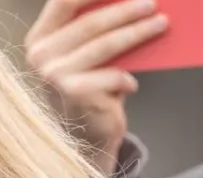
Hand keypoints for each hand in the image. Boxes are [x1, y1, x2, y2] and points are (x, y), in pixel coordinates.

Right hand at [24, 0, 167, 174]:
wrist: (83, 139)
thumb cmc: (89, 90)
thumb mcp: (85, 56)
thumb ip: (96, 32)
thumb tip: (135, 4)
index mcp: (40, 38)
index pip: (64, 1)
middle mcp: (41, 55)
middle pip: (92, 22)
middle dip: (126, 10)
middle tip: (152, 4)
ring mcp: (54, 75)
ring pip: (107, 44)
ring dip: (138, 32)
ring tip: (161, 24)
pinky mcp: (74, 93)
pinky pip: (113, 75)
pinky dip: (127, 79)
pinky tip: (131, 85)